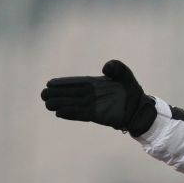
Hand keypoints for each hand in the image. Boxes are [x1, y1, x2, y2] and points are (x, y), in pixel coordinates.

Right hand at [41, 59, 156, 135]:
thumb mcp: (124, 73)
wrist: (140, 108)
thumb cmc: (132, 89)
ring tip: (47, 104)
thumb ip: (116, 66)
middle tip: (43, 94)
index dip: (64, 83)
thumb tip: (104, 68)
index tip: (50, 83)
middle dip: (57, 94)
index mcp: (95, 83)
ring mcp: (94, 106)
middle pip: (71, 94)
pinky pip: (82, 114)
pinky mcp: (98, 116)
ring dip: (60, 104)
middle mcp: (92, 95)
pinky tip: (59, 113)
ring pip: (73, 104)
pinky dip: (71, 113)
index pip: (76, 82)